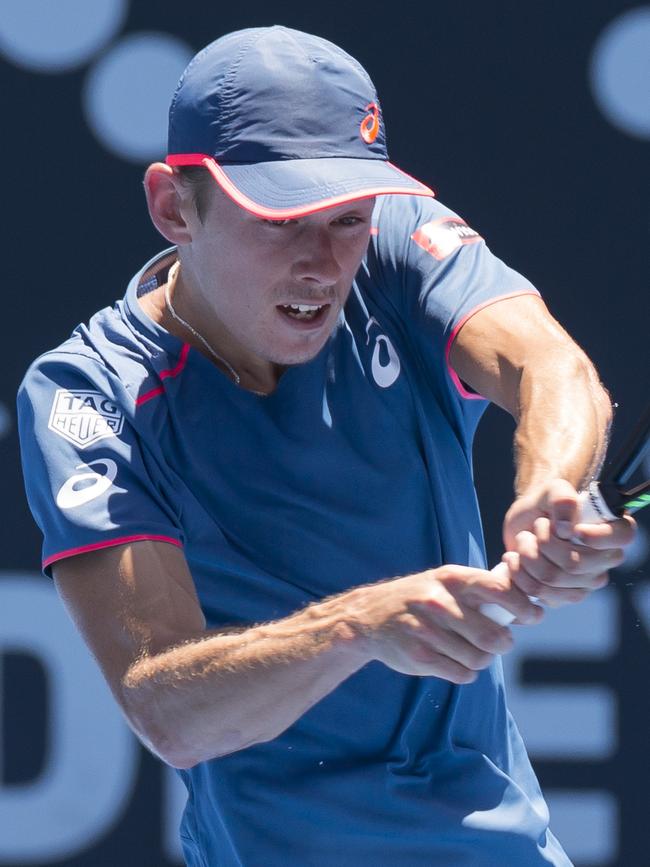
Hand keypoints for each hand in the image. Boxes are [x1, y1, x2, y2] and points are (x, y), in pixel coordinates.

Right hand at [352, 565, 541, 683]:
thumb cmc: (421, 598)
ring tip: (469, 650)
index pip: (500, 590)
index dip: (524, 607)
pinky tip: (452, 660)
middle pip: (493, 636)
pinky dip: (464, 673)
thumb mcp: (446, 581)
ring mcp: (427, 630)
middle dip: (503, 644)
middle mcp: (439, 602)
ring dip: (481, 660)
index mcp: (451, 578)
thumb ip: (483, 587)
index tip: (532, 616)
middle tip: (498, 642)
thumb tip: (530, 598)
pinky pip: (461, 674)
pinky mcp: (419, 656)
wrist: (369, 618)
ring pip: (479, 660)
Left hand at [502, 479, 635, 606]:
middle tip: (536, 526)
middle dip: (543, 542)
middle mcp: (605, 560)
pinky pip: (537, 592)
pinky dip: (519, 571)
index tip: (573, 528)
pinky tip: (515, 557)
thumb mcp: (553, 490)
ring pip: (551, 578)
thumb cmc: (546, 503)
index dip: (597, 535)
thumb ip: (562, 499)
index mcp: (613, 530)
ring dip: (527, 554)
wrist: (525, 523)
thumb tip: (566, 529)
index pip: (621, 536)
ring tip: (523, 538)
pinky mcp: (563, 596)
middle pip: (574, 564)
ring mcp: (586, 582)